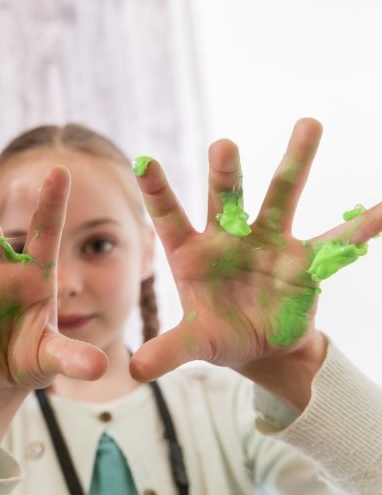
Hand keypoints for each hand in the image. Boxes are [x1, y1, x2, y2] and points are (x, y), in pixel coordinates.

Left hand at [131, 118, 381, 408]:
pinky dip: (362, 226)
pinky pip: (336, 242)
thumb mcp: (193, 343)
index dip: (157, 190)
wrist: (260, 344)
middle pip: (225, 199)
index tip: (142, 159)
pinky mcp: (303, 260)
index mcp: (191, 253)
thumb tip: (136, 370)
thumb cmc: (217, 334)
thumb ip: (169, 350)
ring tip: (308, 124)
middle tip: (222, 145)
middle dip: (225, 174)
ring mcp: (268, 242)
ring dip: (294, 162)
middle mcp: (228, 238)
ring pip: (281, 196)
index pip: (168, 217)